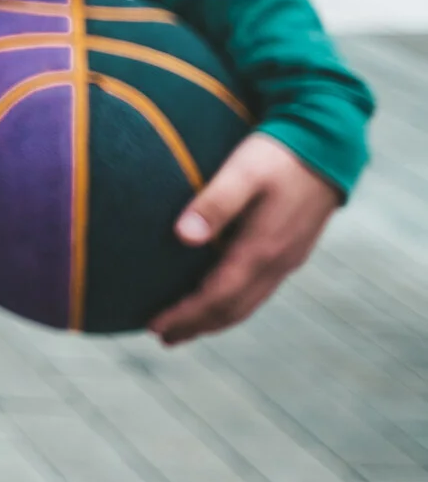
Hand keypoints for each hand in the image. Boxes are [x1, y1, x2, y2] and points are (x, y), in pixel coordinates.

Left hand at [149, 131, 341, 343]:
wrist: (326, 144)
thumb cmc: (277, 154)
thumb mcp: (242, 171)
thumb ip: (214, 203)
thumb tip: (182, 237)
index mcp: (262, 248)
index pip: (219, 296)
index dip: (187, 315)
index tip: (155, 326)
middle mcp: (277, 261)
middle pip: (233, 309)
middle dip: (198, 326)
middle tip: (163, 337)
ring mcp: (287, 258)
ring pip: (248, 302)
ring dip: (216, 319)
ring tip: (185, 328)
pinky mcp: (291, 249)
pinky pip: (259, 289)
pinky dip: (234, 302)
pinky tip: (218, 297)